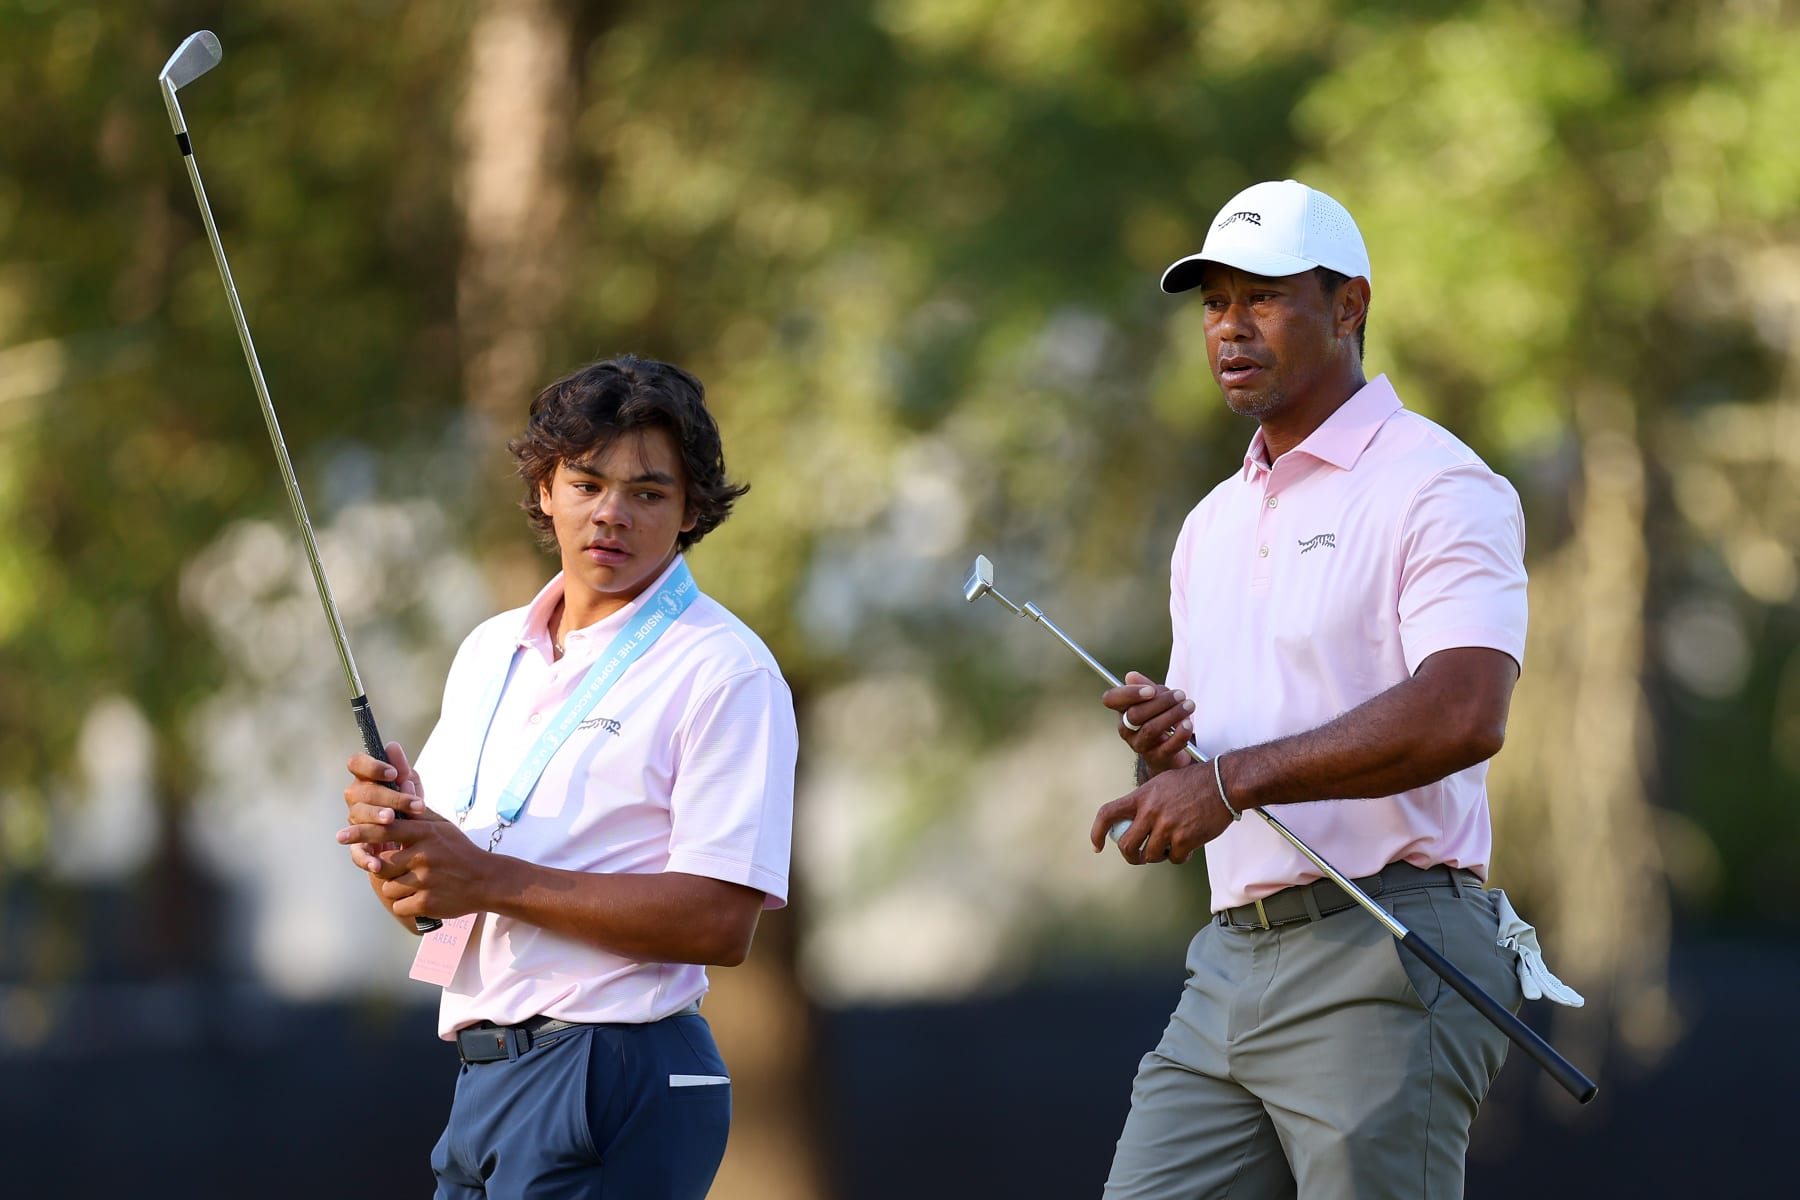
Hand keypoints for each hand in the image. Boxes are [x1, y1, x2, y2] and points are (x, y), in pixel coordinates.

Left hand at [339, 743, 490, 921]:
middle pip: (381, 864)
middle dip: (385, 869)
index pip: (384, 829)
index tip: (341, 835)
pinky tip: (421, 898)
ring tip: (416, 884)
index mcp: (424, 833)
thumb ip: (415, 807)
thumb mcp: (440, 825)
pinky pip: (399, 906)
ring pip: (388, 888)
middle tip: (399, 869)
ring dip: (397, 889)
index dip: (360, 832)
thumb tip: (400, 779)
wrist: (486, 880)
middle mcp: (423, 855)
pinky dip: (406, 905)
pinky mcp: (427, 903)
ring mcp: (425, 881)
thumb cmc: (458, 850)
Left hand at [1090, 759, 1232, 865]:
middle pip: (1126, 845)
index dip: (1096, 832)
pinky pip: (1175, 858)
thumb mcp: (1161, 783)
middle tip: (1140, 856)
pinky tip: (1187, 847)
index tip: (1097, 845)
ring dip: (1160, 855)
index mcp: (1142, 797)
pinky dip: (1180, 856)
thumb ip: (1146, 802)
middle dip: (1131, 856)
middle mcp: (1150, 812)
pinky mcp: (1185, 839)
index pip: (1108, 814)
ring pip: (1151, 855)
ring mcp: (1167, 826)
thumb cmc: (1195, 783)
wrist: (1222, 784)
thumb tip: (1134, 821)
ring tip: (1171, 845)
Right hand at [1102, 670, 1195, 775]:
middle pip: (1135, 714)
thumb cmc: (1161, 719)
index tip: (1151, 690)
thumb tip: (1131, 676)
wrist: (1171, 752)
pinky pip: (1168, 746)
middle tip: (1181, 695)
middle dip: (1161, 702)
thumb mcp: (1156, 700)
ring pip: (1151, 729)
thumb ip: (1147, 687)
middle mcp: (1126, 729)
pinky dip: (1180, 734)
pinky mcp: (1158, 758)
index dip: (1129, 693)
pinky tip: (1188, 724)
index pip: (1111, 699)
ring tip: (1189, 706)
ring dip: (1173, 715)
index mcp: (1122, 711)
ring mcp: (1140, 745)